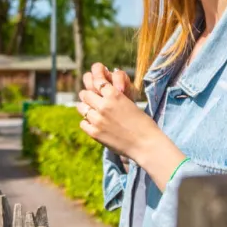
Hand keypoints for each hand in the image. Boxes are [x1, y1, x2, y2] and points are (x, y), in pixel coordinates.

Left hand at [78, 64, 184, 188]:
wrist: (146, 144)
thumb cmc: (143, 124)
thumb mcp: (130, 104)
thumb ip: (115, 99)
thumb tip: (104, 97)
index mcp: (115, 94)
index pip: (97, 82)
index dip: (97, 85)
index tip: (97, 89)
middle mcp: (103, 105)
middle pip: (85, 94)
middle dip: (88, 96)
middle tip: (92, 101)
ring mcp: (97, 119)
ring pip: (81, 108)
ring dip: (86, 109)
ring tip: (93, 113)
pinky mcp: (94, 133)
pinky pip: (83, 123)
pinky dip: (87, 123)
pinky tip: (95, 125)